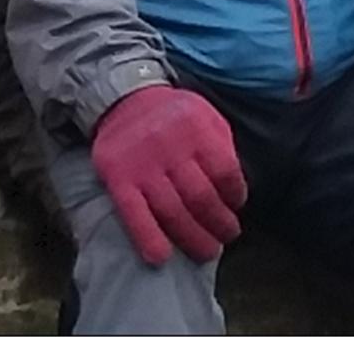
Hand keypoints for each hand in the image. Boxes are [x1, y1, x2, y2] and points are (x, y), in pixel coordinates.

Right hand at [86, 83, 248, 262]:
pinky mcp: (117, 177)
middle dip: (219, 224)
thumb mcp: (206, 116)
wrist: (123, 97)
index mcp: (196, 128)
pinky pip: (134, 213)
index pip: (225, 173)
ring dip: (194, 238)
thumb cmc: (173, 114)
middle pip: (201, 198)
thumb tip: (235, 192)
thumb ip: (222, 148)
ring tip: (207, 251)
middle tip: (226, 236)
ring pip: (173, 212)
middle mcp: (169, 146)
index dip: (235, 195)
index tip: (235, 206)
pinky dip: (148, 238)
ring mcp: (142, 164)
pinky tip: (161, 257)